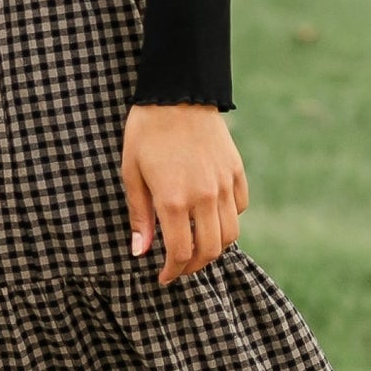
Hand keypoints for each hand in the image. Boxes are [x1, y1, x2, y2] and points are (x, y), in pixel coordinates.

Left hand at [121, 103, 248, 287]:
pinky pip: (240, 207)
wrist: (178, 93)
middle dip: (193, 266)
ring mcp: (224, 184)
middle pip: (210, 250)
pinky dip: (228, 220)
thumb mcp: (131, 173)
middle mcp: (204, 197)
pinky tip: (211, 217)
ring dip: (214, 248)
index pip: (181, 253)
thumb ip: (139, 215)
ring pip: (230, 234)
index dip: (172, 272)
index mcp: (174, 200)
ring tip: (197, 247)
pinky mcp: (236, 171)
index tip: (162, 278)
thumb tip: (140, 252)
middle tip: (179, 267)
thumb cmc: (146, 133)